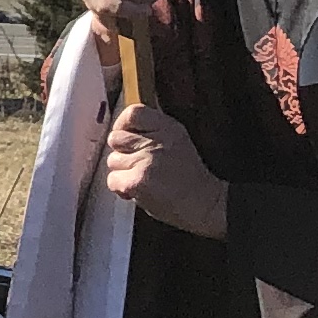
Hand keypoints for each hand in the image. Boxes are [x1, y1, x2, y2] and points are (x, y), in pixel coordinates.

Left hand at [103, 103, 228, 238]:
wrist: (205, 204)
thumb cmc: (188, 177)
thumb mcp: (176, 142)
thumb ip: (152, 132)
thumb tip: (121, 130)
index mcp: (168, 128)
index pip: (133, 113)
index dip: (123, 126)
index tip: (126, 138)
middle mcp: (157, 141)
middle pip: (116, 138)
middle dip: (123, 154)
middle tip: (139, 165)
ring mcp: (146, 160)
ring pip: (112, 161)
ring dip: (123, 173)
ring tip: (144, 180)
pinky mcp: (138, 181)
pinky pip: (113, 180)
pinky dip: (122, 189)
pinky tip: (139, 192)